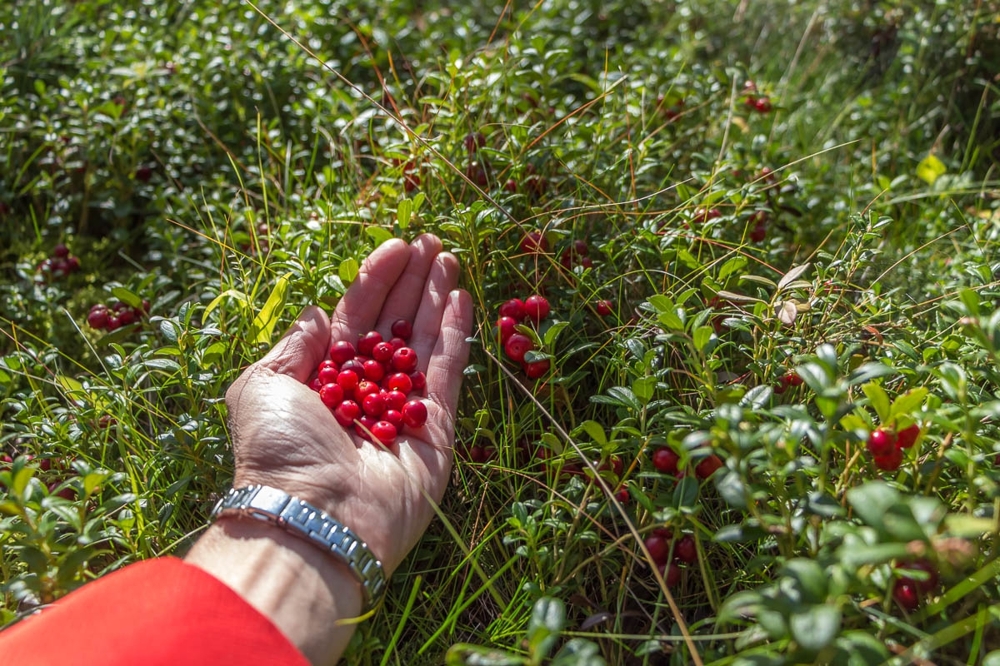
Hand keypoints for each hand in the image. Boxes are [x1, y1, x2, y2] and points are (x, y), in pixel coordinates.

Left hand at [223, 234, 472, 574]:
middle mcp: (363, 392)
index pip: (355, 318)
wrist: (314, 518)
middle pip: (393, 325)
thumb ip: (294, 344)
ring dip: (437, 300)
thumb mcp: (261, 385)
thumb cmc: (278, 451)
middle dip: (412, 283)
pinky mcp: (436, 431)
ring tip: (450, 258)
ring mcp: (402, 411)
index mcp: (321, 380)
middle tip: (433, 242)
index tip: (396, 247)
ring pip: (424, 344)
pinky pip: (448, 375)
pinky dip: (456, 337)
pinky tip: (460, 299)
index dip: (375, 281)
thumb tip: (319, 313)